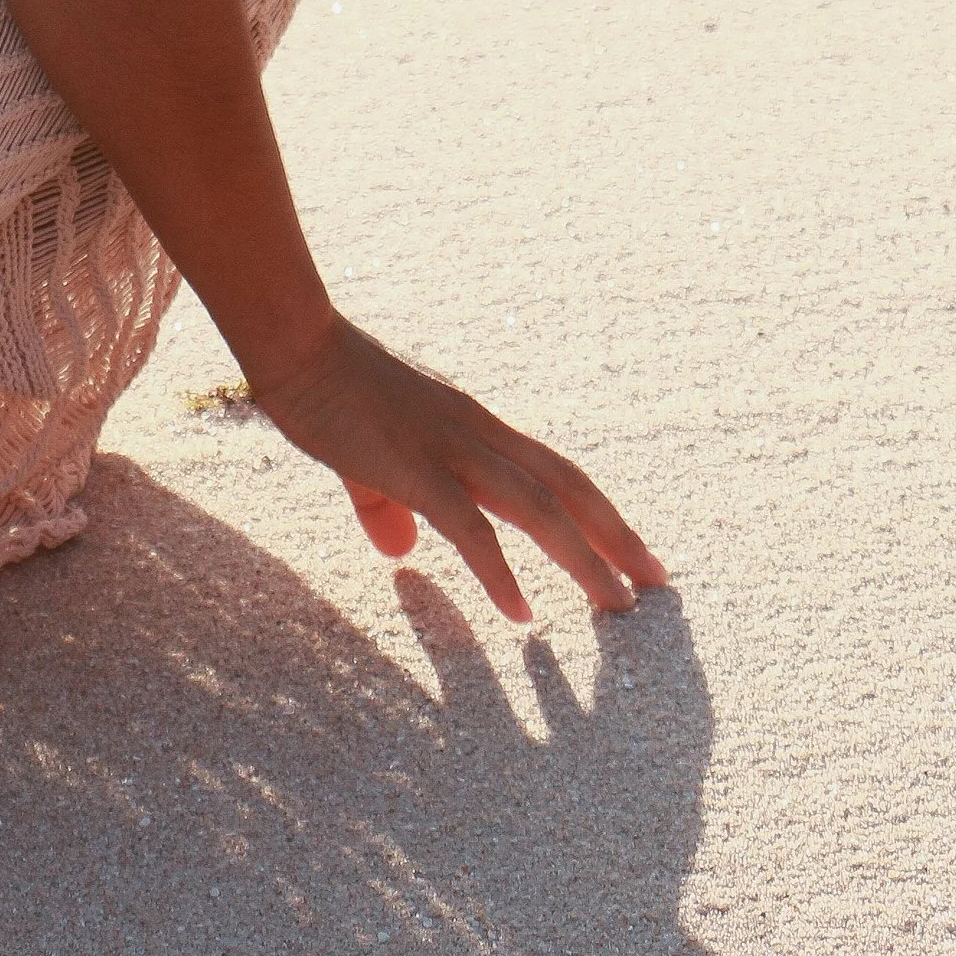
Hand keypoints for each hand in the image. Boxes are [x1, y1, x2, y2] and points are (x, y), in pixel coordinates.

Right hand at [247, 311, 668, 623]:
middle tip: (658, 582)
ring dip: (583, 556)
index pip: (553, 471)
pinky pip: (469, 527)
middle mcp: (477, 433)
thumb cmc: (327, 388)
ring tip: (618, 603)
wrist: (297, 342)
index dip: (596, 510)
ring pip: (537, 507)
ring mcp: (450, 448)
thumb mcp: (367, 455)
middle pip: (566, 486)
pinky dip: (499, 572)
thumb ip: (386, 503)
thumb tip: (399, 550)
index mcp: (472, 426)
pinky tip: (521, 612)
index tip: (631, 550)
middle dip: (615, 535)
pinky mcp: (415, 468)